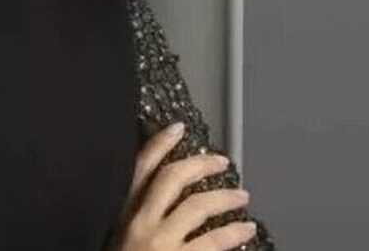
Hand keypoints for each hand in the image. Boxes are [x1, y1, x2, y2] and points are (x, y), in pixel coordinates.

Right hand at [116, 122, 257, 250]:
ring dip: (224, 198)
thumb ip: (138, 220)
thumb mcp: (121, 238)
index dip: (160, 144)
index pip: (140, 168)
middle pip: (172, 179)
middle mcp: (141, 223)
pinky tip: (246, 230)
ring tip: (242, 196)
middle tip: (221, 161)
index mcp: (123, 215)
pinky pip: (214, 240)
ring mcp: (161, 242)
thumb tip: (162, 207)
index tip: (177, 128)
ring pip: (197, 206)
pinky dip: (233, 232)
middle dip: (199, 165)